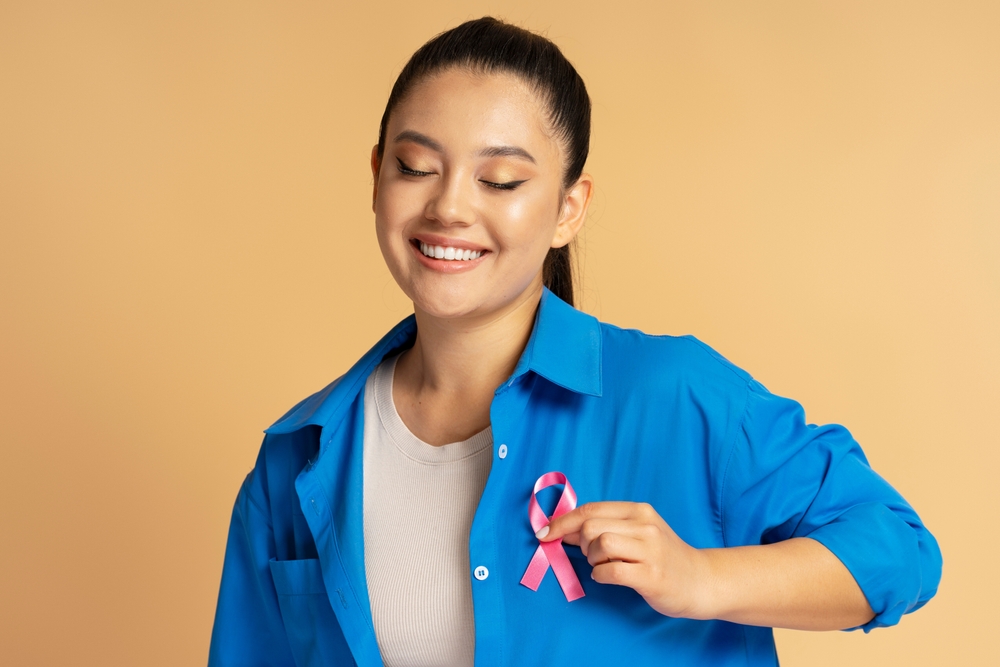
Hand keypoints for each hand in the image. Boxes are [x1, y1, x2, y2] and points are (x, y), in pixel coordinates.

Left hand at [539, 501, 710, 618]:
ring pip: (599, 544)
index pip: (591, 509)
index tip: (545, 533)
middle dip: (581, 544)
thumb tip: (561, 530)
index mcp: (639, 511)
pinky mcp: (651, 575)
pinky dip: (601, 576)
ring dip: (593, 559)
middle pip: (591, 526)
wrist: (701, 580)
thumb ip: (605, 527)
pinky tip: (609, 577)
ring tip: (605, 565)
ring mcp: (650, 550)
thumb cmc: (663, 557)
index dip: (562, 521)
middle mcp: (645, 526)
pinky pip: (610, 571)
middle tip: (592, 556)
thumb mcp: (638, 532)